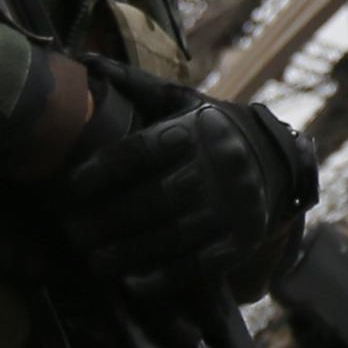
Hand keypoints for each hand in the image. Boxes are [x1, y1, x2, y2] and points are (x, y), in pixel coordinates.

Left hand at [61, 80, 315, 300]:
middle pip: (154, 198)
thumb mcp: (181, 101)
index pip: (141, 152)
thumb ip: (134, 85)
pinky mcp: (243, 238)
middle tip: (72, 233)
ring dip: (129, 253)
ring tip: (95, 261)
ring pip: (175, 235)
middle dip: (107, 220)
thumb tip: (86, 64)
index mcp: (197, 129)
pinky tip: (133, 284)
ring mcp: (234, 205)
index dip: (101, 172)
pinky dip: (165, 277)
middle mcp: (219, 165)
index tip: (69, 189)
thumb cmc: (210, 130)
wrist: (277, 159)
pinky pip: (201, 264)